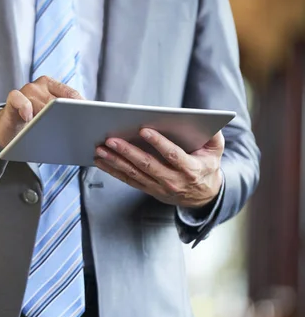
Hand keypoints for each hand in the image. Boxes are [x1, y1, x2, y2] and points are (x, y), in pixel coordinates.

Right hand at [0, 76, 82, 150]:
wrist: (6, 129)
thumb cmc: (31, 125)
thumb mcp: (48, 119)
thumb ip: (63, 117)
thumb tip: (86, 126)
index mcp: (52, 86)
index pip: (71, 96)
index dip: (81, 109)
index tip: (89, 122)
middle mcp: (39, 85)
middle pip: (57, 102)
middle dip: (65, 117)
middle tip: (74, 130)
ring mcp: (26, 91)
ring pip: (41, 104)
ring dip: (47, 119)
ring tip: (53, 131)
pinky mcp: (12, 99)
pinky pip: (19, 100)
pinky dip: (25, 107)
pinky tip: (29, 117)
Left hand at [94, 129, 223, 207]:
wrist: (203, 196)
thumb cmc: (206, 166)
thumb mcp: (216, 151)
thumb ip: (213, 135)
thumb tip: (206, 120)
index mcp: (190, 169)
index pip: (172, 155)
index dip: (158, 142)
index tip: (143, 130)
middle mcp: (172, 180)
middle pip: (147, 165)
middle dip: (127, 151)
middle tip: (110, 139)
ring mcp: (158, 187)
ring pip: (133, 173)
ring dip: (114, 161)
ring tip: (99, 150)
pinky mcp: (148, 189)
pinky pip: (128, 180)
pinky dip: (112, 171)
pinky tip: (100, 161)